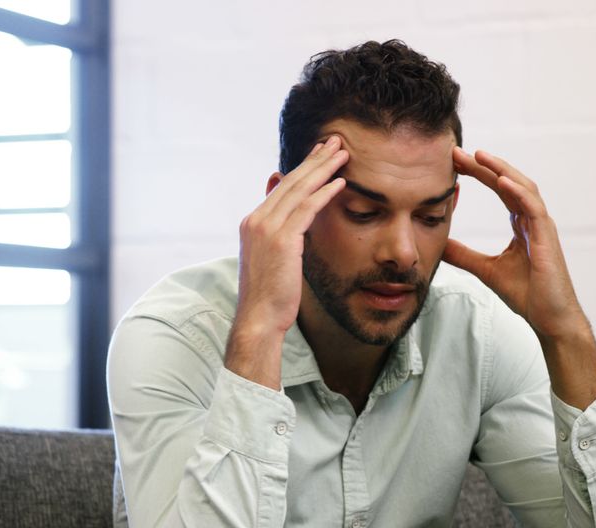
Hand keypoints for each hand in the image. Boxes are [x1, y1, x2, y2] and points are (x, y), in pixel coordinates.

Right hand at [225, 136, 348, 388]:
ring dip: (323, 169)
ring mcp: (266, 228)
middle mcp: (256, 219)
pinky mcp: (281, 239)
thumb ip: (279, 236)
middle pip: (291, 181)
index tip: (320, 154)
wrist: (259, 318)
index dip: (303, 169)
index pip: (282, 187)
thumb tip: (291, 222)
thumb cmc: (270, 295)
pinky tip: (340, 182)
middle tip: (335, 141)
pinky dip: (324, 193)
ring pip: (299, 189)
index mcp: (252, 222)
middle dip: (315, 160)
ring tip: (343, 154)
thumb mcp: (271, 259)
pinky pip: (306, 209)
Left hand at [445, 148, 585, 339]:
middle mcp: (533, 220)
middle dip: (484, 165)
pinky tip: (501, 180)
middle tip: (458, 152)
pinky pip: (533, 207)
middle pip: (509, 182)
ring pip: (523, 187)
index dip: (479, 174)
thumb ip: (464, 255)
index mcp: (521, 224)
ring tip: (478, 156)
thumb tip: (439, 243)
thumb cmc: (528, 295)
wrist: (550, 319)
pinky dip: (518, 191)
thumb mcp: (485, 270)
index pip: (500, 189)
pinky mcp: (547, 238)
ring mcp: (542, 227)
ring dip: (500, 170)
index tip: (455, 162)